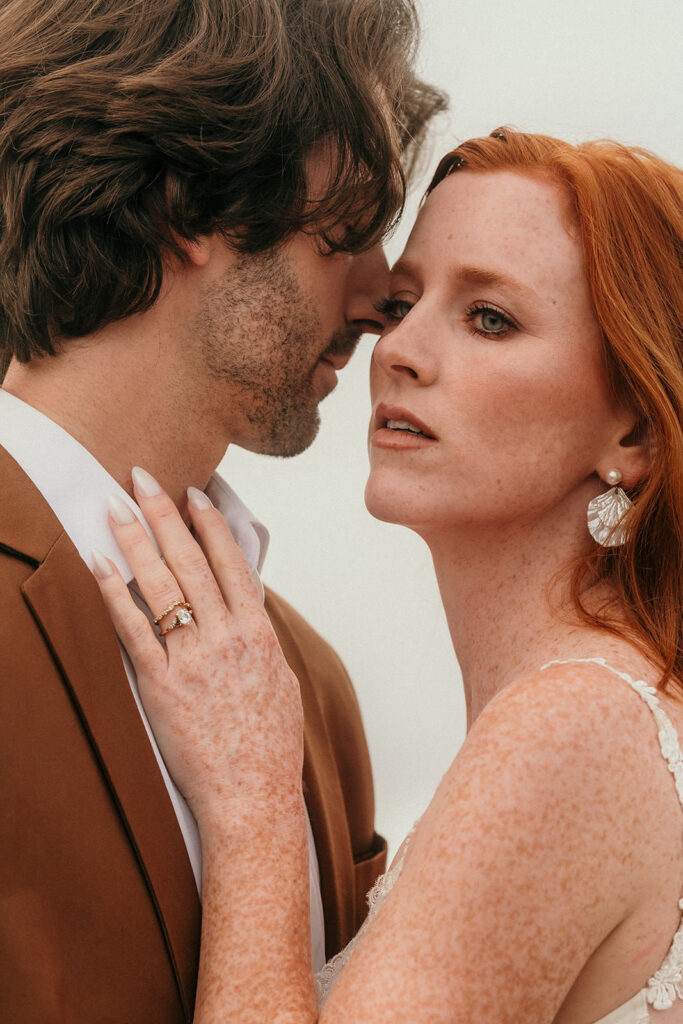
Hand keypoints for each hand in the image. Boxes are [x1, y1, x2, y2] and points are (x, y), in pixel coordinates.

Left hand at [91, 470, 304, 830]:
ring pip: (161, 585)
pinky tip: (98, 563)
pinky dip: (113, 593)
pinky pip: (132, 630)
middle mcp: (227, 638)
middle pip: (193, 561)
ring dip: (135, 540)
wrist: (253, 796)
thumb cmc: (270, 744)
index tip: (194, 493)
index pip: (232, 562)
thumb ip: (259, 636)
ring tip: (115, 506)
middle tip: (144, 477)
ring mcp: (193, 660)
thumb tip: (244, 604)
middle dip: (166, 514)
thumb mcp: (280, 680)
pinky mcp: (162, 686)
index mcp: (258, 633)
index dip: (211, 523)